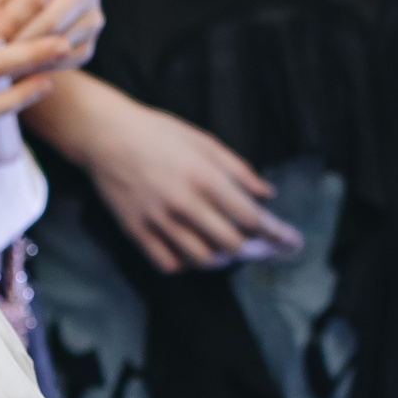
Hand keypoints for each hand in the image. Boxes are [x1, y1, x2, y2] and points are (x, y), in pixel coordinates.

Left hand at [0, 0, 102, 67]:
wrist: (21, 11)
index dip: (11, 19)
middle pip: (54, 19)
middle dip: (21, 40)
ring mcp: (93, 15)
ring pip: (61, 43)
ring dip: (29, 56)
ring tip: (4, 60)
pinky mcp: (89, 44)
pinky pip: (65, 61)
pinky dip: (40, 67)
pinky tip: (20, 66)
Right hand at [77, 102, 301, 271]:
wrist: (105, 135)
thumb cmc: (158, 133)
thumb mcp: (203, 141)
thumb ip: (238, 169)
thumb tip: (268, 193)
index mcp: (205, 178)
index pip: (251, 217)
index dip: (277, 234)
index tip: (292, 243)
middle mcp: (184, 203)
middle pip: (231, 245)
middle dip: (252, 250)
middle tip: (259, 247)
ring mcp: (159, 220)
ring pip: (201, 260)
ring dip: (220, 259)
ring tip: (225, 250)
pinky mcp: (137, 231)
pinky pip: (169, 264)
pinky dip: (186, 264)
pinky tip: (191, 252)